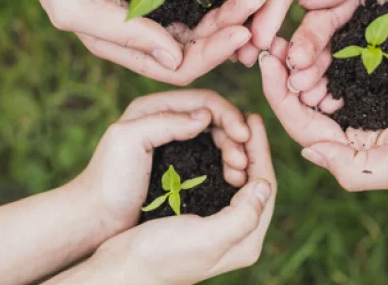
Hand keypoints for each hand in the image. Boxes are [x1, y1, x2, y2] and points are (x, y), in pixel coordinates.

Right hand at [22, 0, 270, 84]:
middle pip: (198, 42)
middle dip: (229, 28)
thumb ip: (124, 35)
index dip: (211, 55)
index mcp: (120, 41)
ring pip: (204, 14)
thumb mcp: (76, 3)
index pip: (176, 65)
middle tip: (259, 2)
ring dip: (231, 6)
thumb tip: (175, 60)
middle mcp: (141, 24)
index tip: (242, 32)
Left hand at [69, 90, 252, 235]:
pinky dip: (226, 164)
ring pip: (217, 138)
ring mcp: (175, 143)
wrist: (95, 219)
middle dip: (235, 135)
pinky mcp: (180, 166)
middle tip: (243, 161)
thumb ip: (165, 122)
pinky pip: (212, 157)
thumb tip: (206, 116)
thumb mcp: (128, 141)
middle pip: (215, 118)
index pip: (204, 99)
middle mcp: (167, 120)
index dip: (228, 115)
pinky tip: (234, 179)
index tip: (243, 136)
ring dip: (233, 151)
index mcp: (154, 107)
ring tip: (240, 173)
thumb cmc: (107, 181)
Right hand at [86, 115, 275, 284]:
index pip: (265, 186)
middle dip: (251, 148)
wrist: (121, 272)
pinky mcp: (200, 222)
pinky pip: (221, 186)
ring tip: (230, 130)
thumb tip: (265, 185)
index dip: (261, 149)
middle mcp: (238, 237)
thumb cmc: (159, 256)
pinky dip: (219, 163)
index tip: (252, 118)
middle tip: (244, 118)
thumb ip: (243, 215)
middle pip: (255, 182)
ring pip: (239, 182)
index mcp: (246, 241)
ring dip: (236, 154)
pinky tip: (212, 147)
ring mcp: (220, 230)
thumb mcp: (207, 238)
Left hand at [261, 41, 387, 191]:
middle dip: (288, 79)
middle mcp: (367, 136)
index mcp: (364, 158)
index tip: (265, 63)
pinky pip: (355, 68)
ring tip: (292, 38)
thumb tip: (307, 152)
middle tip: (271, 45)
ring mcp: (382, 108)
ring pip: (330, 87)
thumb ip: (353, 168)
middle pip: (312, 108)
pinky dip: (336, 54)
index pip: (307, 130)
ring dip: (308, 65)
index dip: (280, 98)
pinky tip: (325, 33)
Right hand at [287, 0, 387, 93]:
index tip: (291, 61)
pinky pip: (377, 84)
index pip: (326, 15)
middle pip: (332, 45)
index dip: (307, 38)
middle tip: (295, 88)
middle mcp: (379, 19)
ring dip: (327, 83)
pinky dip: (355, 94)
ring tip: (312, 102)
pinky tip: (340, 108)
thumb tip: (306, 0)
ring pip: (350, 68)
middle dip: (310, 66)